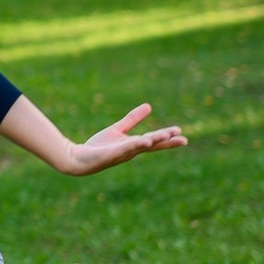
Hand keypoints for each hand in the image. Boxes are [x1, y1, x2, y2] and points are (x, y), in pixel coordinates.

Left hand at [60, 103, 187, 174]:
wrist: (79, 158)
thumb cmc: (99, 147)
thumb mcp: (118, 129)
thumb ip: (133, 119)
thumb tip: (149, 106)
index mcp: (134, 145)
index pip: (155, 140)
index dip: (167, 137)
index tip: (180, 133)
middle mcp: (131, 150)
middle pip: (152, 145)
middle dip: (167, 142)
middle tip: (184, 140)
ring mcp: (122, 153)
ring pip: (141, 146)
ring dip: (154, 141)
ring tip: (166, 136)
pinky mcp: (112, 154)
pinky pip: (126, 148)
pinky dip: (136, 145)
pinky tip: (144, 141)